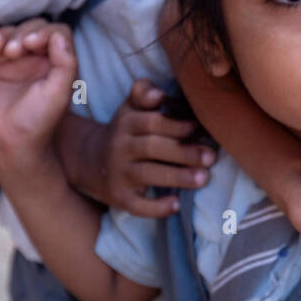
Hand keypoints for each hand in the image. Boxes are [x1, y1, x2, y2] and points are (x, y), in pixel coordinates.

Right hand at [0, 19, 76, 171]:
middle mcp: (45, 62)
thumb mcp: (58, 93)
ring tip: (4, 52)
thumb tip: (58, 34)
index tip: (32, 44)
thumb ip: (65, 63)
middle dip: (25, 32)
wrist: (9, 142)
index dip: (46, 32)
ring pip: (17, 32)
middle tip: (16, 51)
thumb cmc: (38, 122)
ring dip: (8, 34)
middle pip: (37, 28)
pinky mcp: (2, 67)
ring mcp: (22, 63)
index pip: (59, 33)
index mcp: (62, 66)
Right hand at [93, 79, 215, 217]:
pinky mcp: (118, 197)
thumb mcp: (130, 108)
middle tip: (211, 157)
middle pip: (152, 147)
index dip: (178, 126)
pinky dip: (156, 207)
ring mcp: (117, 173)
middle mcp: (119, 147)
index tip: (202, 131)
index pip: (152, 122)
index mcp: (126, 123)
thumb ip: (143, 93)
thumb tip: (158, 94)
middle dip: (183, 152)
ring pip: (146, 175)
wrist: (89, 161)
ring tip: (204, 178)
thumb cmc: (125, 132)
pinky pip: (136, 205)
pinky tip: (176, 204)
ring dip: (177, 177)